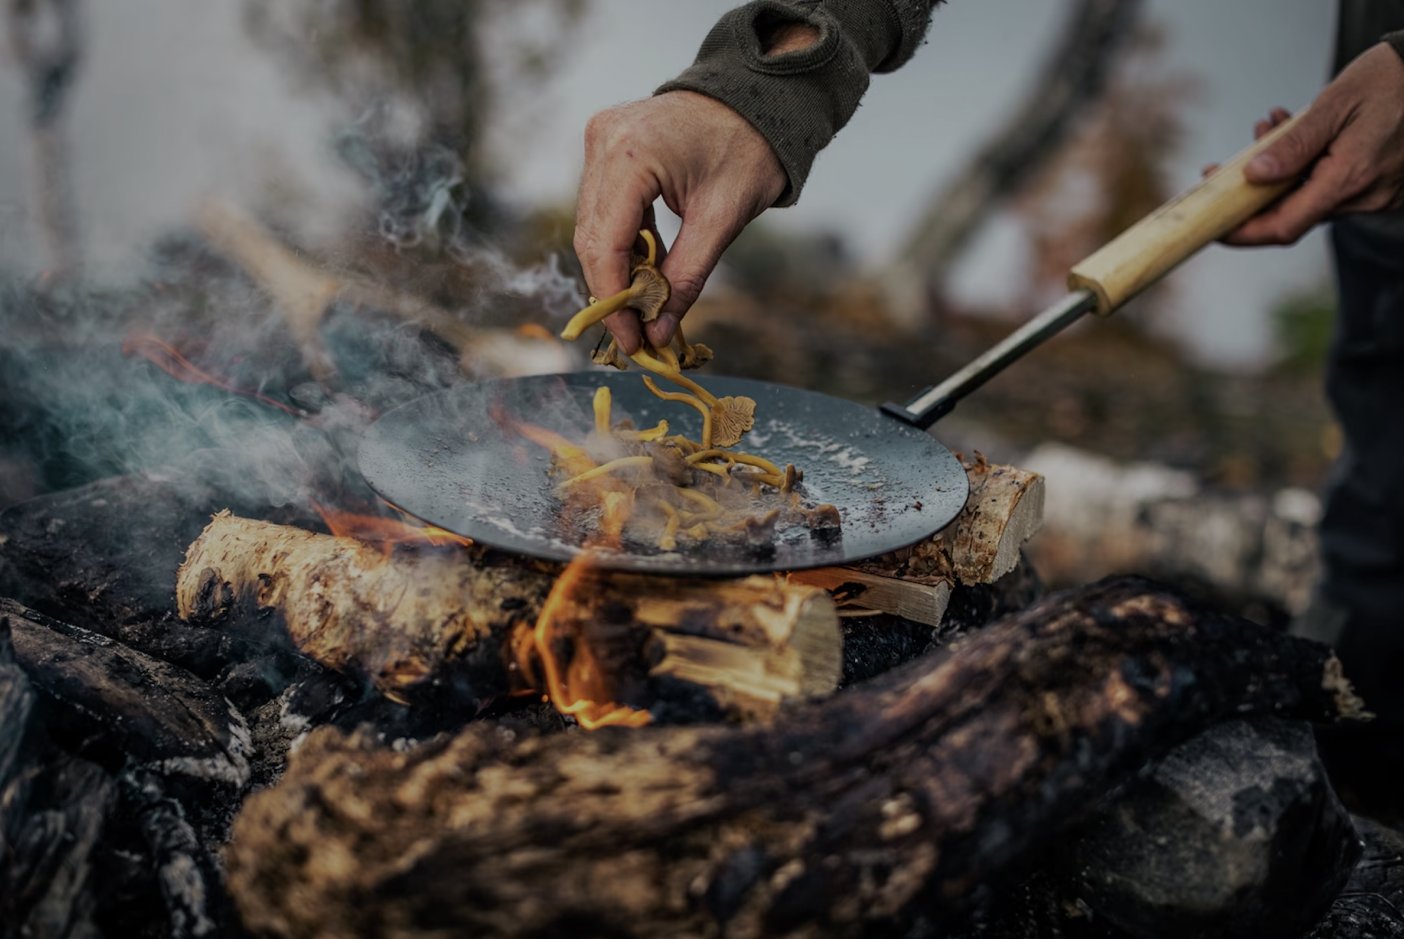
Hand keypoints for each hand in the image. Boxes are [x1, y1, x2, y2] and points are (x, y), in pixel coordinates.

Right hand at [573, 91, 786, 352]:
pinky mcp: (605, 144)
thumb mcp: (723, 220)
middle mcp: (604, 141)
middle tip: (637, 335)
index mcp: (631, 155)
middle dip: (613, 292)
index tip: (632, 341)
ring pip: (592, 226)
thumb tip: (658, 331)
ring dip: (616, 270)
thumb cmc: (749, 149)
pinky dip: (621, 242)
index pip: (605, 244)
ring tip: (644, 307)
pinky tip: (645, 269)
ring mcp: (600, 139)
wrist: (756, 96)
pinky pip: (602, 207)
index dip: (614, 300)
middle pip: (592, 238)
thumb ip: (686, 278)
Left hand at [1221, 42, 1403, 245]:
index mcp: (1352, 179)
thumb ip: (1294, 145)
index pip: (1285, 226)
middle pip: (1292, 212)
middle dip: (1255, 191)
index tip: (1212, 226)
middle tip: (1225, 165)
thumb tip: (1253, 176)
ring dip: (1280, 171)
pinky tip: (1296, 132)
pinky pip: (1332, 185)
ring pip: (1310, 196)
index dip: (1243, 232)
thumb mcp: (1336, 104)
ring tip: (1269, 127)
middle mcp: (1366, 197)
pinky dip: (1306, 165)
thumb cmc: (1391, 79)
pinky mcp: (1381, 186)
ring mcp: (1376, 195)